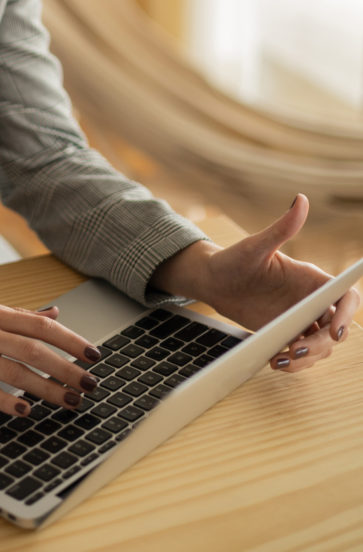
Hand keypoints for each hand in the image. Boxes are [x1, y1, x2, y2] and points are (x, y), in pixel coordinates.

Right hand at [0, 300, 101, 416]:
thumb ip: (20, 315)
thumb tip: (55, 313)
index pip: (41, 325)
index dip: (71, 340)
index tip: (94, 355)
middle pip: (34, 349)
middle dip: (66, 368)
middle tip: (89, 384)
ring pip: (15, 372)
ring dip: (46, 389)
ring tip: (69, 402)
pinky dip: (8, 401)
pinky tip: (27, 412)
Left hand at [151, 194, 359, 373]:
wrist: (213, 281)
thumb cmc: (234, 259)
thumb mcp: (256, 246)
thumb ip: (281, 227)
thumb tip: (300, 199)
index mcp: (311, 279)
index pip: (345, 296)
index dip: (349, 314)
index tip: (335, 331)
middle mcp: (310, 300)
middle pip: (336, 328)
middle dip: (323, 344)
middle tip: (297, 350)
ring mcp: (299, 319)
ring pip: (321, 346)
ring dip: (309, 358)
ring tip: (282, 360)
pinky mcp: (286, 333)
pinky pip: (301, 354)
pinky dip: (294, 362)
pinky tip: (276, 362)